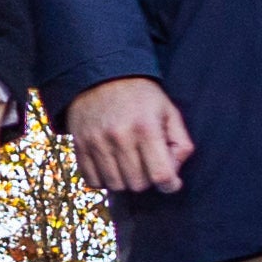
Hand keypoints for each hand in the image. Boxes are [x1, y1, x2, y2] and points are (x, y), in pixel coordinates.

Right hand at [68, 76, 190, 194]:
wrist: (101, 76)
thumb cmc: (141, 97)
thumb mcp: (169, 111)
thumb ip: (181, 144)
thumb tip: (175, 176)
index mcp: (146, 127)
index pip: (161, 175)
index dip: (170, 185)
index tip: (170, 181)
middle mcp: (120, 136)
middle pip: (138, 184)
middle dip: (147, 179)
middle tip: (147, 164)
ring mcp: (97, 142)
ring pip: (116, 185)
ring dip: (125, 181)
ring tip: (129, 165)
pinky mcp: (80, 145)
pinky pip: (93, 181)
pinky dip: (104, 180)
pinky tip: (111, 166)